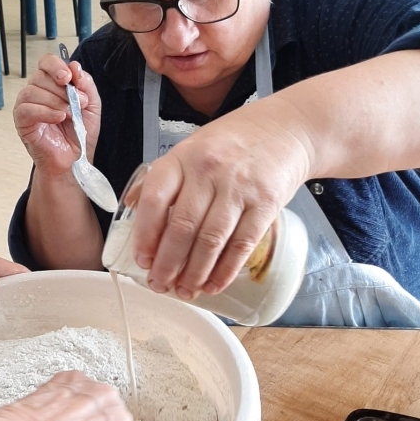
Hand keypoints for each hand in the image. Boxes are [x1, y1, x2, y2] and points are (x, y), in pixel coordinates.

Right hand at [13, 53, 101, 178]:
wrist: (74, 159)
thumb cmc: (79, 133)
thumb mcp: (92, 105)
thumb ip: (86, 84)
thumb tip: (75, 66)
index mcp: (51, 84)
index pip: (46, 62)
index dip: (56, 66)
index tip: (69, 77)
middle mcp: (36, 92)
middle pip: (40, 76)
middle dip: (62, 89)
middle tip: (77, 103)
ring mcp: (26, 106)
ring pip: (32, 91)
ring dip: (55, 101)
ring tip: (69, 114)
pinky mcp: (21, 122)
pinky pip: (27, 109)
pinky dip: (45, 112)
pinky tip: (58, 118)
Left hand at [132, 104, 311, 298]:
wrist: (286, 128)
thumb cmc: (234, 141)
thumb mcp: (191, 147)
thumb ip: (164, 177)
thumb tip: (133, 206)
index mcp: (182, 157)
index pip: (155, 200)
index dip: (145, 236)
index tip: (142, 260)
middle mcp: (208, 171)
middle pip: (182, 228)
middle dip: (168, 264)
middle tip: (160, 285)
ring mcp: (238, 187)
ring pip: (210, 241)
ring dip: (195, 274)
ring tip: (184, 291)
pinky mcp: (265, 203)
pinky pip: (241, 246)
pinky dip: (225, 271)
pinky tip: (213, 284)